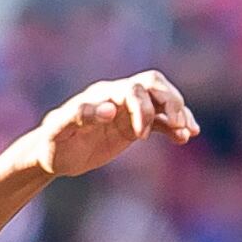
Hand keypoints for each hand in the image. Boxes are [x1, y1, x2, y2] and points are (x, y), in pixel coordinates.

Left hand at [22, 71, 196, 179]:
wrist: (54, 155)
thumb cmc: (53, 143)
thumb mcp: (58, 132)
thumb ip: (78, 116)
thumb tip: (109, 108)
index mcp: (102, 95)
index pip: (131, 90)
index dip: (142, 108)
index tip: (141, 136)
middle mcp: (117, 97)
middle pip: (152, 85)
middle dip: (170, 102)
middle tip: (178, 124)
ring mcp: (127, 111)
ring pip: (161, 100)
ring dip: (178, 113)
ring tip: (188, 132)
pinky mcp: (133, 126)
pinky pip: (160, 121)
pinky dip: (174, 127)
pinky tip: (184, 138)